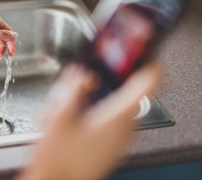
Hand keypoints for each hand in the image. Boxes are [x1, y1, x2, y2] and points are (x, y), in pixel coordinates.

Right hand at [19, 64, 158, 179]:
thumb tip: (84, 73)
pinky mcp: (113, 145)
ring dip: (91, 98)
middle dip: (100, 82)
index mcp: (118, 115)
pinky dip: (92, 113)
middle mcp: (125, 127)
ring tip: (64, 107)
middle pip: (123, 91)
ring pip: (113, 105)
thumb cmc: (59, 158)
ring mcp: (120, 138)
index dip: (146, 61)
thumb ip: (74, 88)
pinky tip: (69, 120)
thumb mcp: (60, 115)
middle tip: (77, 82)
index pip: (150, 81)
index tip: (136, 52)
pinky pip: (108, 120)